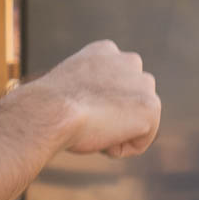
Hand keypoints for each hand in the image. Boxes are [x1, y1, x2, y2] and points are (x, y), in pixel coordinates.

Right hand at [30, 40, 159, 157]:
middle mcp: (129, 61)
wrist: (50, 111)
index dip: (95, 106)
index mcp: (106, 51)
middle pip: (130, 102)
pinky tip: (101, 138)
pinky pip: (140, 142)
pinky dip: (120, 149)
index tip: (76, 109)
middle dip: (113, 117)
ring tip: (92, 127)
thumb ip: (89, 91)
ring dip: (117, 132)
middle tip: (86, 121)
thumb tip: (93, 109)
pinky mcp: (151, 107)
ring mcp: (142, 83)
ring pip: (136, 122)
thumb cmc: (48, 107)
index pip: (115, 85)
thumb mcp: (69, 88)